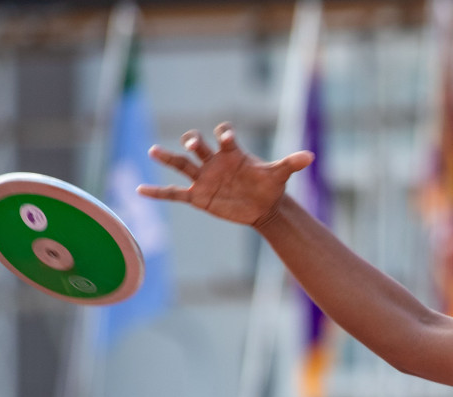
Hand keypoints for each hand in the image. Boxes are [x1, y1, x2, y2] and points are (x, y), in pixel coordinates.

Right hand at [140, 123, 313, 228]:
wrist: (263, 206)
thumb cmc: (269, 185)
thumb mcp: (280, 174)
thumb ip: (291, 163)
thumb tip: (311, 156)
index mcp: (232, 153)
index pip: (224, 136)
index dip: (224, 134)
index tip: (226, 136)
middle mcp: (214, 161)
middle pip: (198, 146)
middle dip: (195, 142)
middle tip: (192, 142)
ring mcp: (203, 178)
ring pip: (182, 164)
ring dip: (169, 157)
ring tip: (153, 150)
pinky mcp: (198, 196)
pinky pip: (174, 193)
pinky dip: (159, 192)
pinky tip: (141, 190)